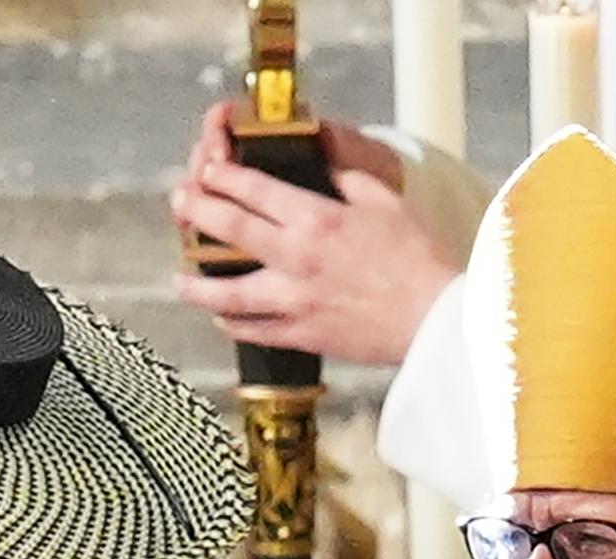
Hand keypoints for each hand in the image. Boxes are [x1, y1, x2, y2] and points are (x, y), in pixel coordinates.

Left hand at [170, 108, 457, 365]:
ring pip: (228, 291)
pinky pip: (255, 330)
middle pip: (230, 230)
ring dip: (197, 283)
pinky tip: (220, 317)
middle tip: (181, 203)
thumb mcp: (386, 202)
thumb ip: (348, 179)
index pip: (254, 190)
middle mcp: (297, 257)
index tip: (208, 171)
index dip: (223, 176)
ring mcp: (295, 300)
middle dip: (197, 211)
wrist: (436, 320)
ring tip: (179, 278)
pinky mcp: (303, 335)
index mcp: (317, 218)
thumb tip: (325, 167)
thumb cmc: (418, 260)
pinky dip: (233, 323)